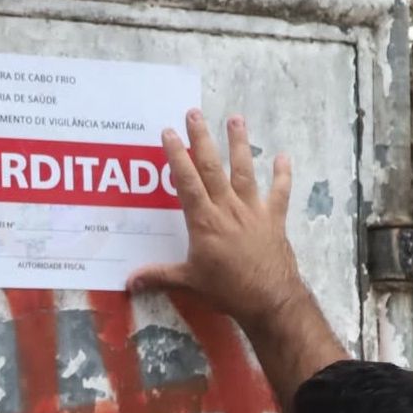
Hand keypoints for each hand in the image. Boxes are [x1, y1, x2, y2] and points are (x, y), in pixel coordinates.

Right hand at [128, 110, 295, 328]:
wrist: (269, 299)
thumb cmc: (227, 291)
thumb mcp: (189, 282)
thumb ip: (159, 276)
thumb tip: (129, 282)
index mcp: (204, 221)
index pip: (187, 182)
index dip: (176, 156)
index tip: (169, 132)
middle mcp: (228, 208)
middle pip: (213, 167)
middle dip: (202, 138)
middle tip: (194, 113)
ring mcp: (253, 211)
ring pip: (245, 170)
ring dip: (239, 143)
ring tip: (235, 118)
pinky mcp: (274, 219)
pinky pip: (279, 193)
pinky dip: (282, 175)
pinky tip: (283, 157)